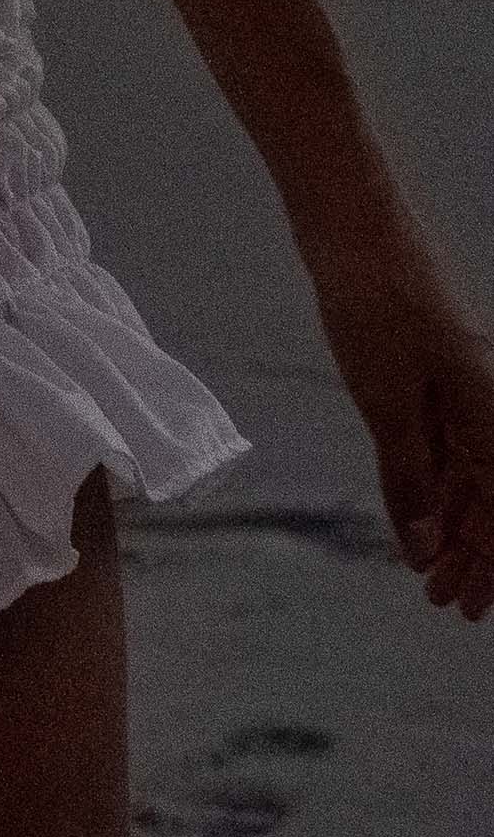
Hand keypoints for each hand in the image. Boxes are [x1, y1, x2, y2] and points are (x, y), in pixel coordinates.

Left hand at [307, 223, 493, 621]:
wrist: (356, 228)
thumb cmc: (375, 306)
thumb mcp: (387, 403)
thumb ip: (409, 475)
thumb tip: (424, 545)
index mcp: (492, 414)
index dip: (488, 563)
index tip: (469, 607)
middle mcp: (487, 404)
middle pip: (493, 498)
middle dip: (476, 555)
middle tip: (450, 605)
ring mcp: (461, 388)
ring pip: (470, 475)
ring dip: (454, 526)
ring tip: (429, 573)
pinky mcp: (431, 373)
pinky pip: (448, 445)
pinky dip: (436, 485)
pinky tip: (420, 515)